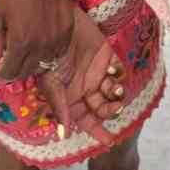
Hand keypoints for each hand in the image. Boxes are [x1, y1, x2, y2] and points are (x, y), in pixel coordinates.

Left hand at [0, 0, 79, 81]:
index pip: (9, 73)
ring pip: (43, 63)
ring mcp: (57, 39)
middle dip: (15, 67)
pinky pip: (57, 51)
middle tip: (9, 56)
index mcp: (21, 42)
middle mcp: (41, 46)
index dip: (0, 71)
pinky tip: (41, 40)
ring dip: (32, 61)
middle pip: (26, 71)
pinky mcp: (68, 30)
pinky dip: (47, 51)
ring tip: (26, 47)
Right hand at [37, 7, 126, 145]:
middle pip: (103, 107)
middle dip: (111, 111)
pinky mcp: (106, 54)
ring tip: (116, 90)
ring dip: (117, 94)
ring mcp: (97, 71)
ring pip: (113, 90)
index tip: (110, 141)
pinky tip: (112, 70)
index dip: (98, 131)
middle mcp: (86, 87)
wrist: (56, 28)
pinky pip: (118, 68)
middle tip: (116, 108)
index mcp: (73, 98)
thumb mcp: (52, 85)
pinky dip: (119, 72)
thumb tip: (63, 135)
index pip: (87, 120)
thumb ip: (61, 109)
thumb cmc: (49, 59)